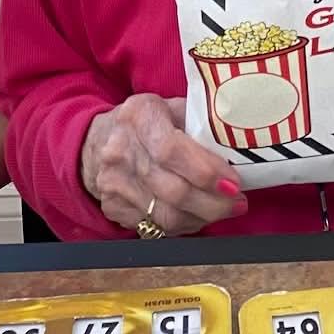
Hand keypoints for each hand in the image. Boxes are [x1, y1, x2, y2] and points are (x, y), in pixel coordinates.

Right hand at [80, 94, 248, 236]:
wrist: (96, 142)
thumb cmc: (144, 122)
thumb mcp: (168, 107)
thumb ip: (198, 121)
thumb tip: (238, 145)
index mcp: (138, 116)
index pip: (171, 150)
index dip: (206, 171)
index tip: (233, 182)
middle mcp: (120, 151)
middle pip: (173, 190)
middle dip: (213, 203)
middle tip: (238, 202)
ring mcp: (114, 183)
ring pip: (166, 215)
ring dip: (202, 218)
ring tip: (224, 210)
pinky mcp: (113, 208)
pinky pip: (156, 227)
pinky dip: (184, 225)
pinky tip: (198, 216)